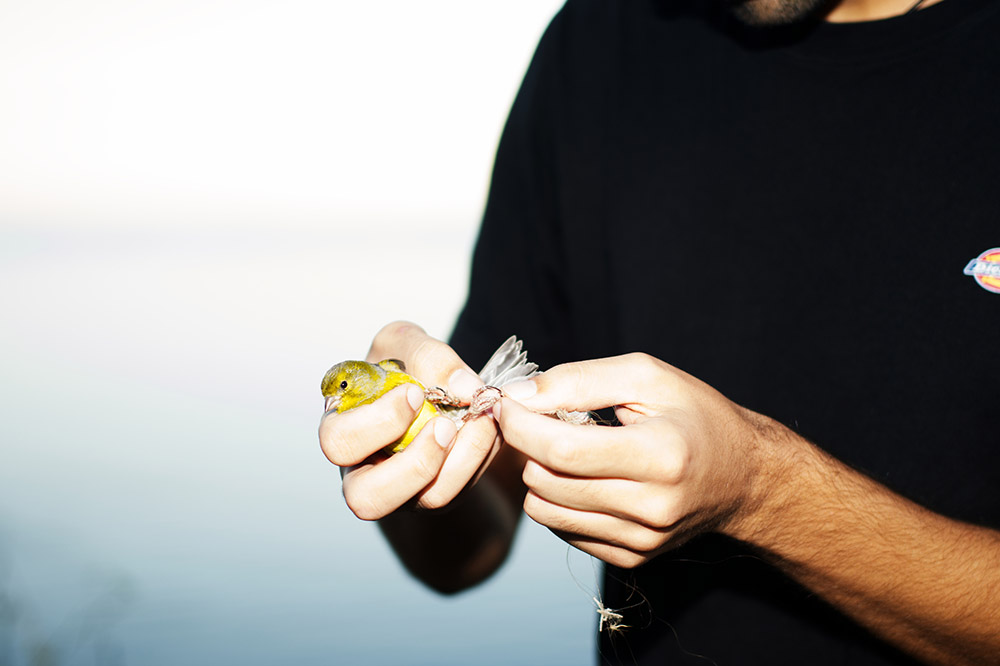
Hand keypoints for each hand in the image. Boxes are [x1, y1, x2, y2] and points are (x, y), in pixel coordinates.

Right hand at [318, 321, 503, 518]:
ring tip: (478, 422)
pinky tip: (487, 426)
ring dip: (458, 462)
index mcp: (342, 428)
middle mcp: (364, 470)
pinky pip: (459, 489)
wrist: (437, 389)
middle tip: (445, 425)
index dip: (377, 423)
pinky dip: (479, 457)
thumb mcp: (407, 345)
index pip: (338, 442)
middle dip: (415, 462)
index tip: (414, 392)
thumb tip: (464, 387)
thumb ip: (426, 355)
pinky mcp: (436, 492)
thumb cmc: (405, 366)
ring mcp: (402, 489)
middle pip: (366, 498)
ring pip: (424, 501)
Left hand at [494, 353, 778, 567]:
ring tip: (564, 447)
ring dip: (538, 473)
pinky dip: (558, 499)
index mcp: (660, 455)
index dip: (520, 425)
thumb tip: (517, 396)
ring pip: (546, 511)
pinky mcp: (632, 558)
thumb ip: (577, 380)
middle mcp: (652, 507)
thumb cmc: (693, 415)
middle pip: (547, 481)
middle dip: (527, 445)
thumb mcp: (645, 376)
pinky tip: (583, 475)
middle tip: (541, 419)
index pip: (561, 451)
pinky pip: (562, 530)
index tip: (507, 403)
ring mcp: (642, 540)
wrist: (743, 476)